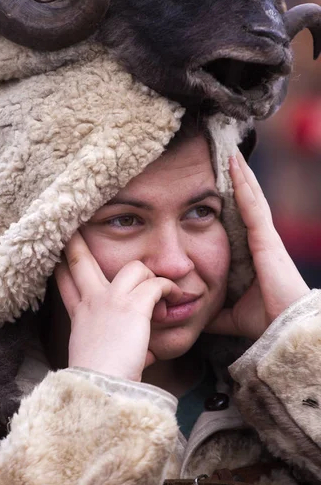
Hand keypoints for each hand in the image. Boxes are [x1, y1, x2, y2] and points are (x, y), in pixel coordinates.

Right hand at [55, 231, 183, 381]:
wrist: (101, 388)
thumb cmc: (103, 380)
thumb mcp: (101, 360)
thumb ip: (121, 348)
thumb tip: (147, 354)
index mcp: (81, 315)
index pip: (67, 283)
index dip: (63, 266)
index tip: (59, 253)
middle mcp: (92, 302)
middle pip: (80, 261)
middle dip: (77, 242)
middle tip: (74, 228)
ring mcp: (110, 300)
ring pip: (134, 267)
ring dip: (151, 276)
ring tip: (163, 291)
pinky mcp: (132, 305)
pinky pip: (156, 284)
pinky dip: (169, 289)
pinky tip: (175, 298)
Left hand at [206, 150, 309, 339]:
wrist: (286, 330)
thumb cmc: (267, 320)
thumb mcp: (233, 313)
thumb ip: (217, 312)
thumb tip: (198, 316)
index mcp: (256, 253)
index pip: (244, 218)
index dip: (237, 198)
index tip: (225, 182)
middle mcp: (263, 240)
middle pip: (249, 202)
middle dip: (240, 180)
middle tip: (228, 157)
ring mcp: (266, 237)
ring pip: (252, 198)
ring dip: (241, 175)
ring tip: (231, 154)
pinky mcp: (267, 239)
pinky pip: (253, 206)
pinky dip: (244, 185)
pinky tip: (236, 167)